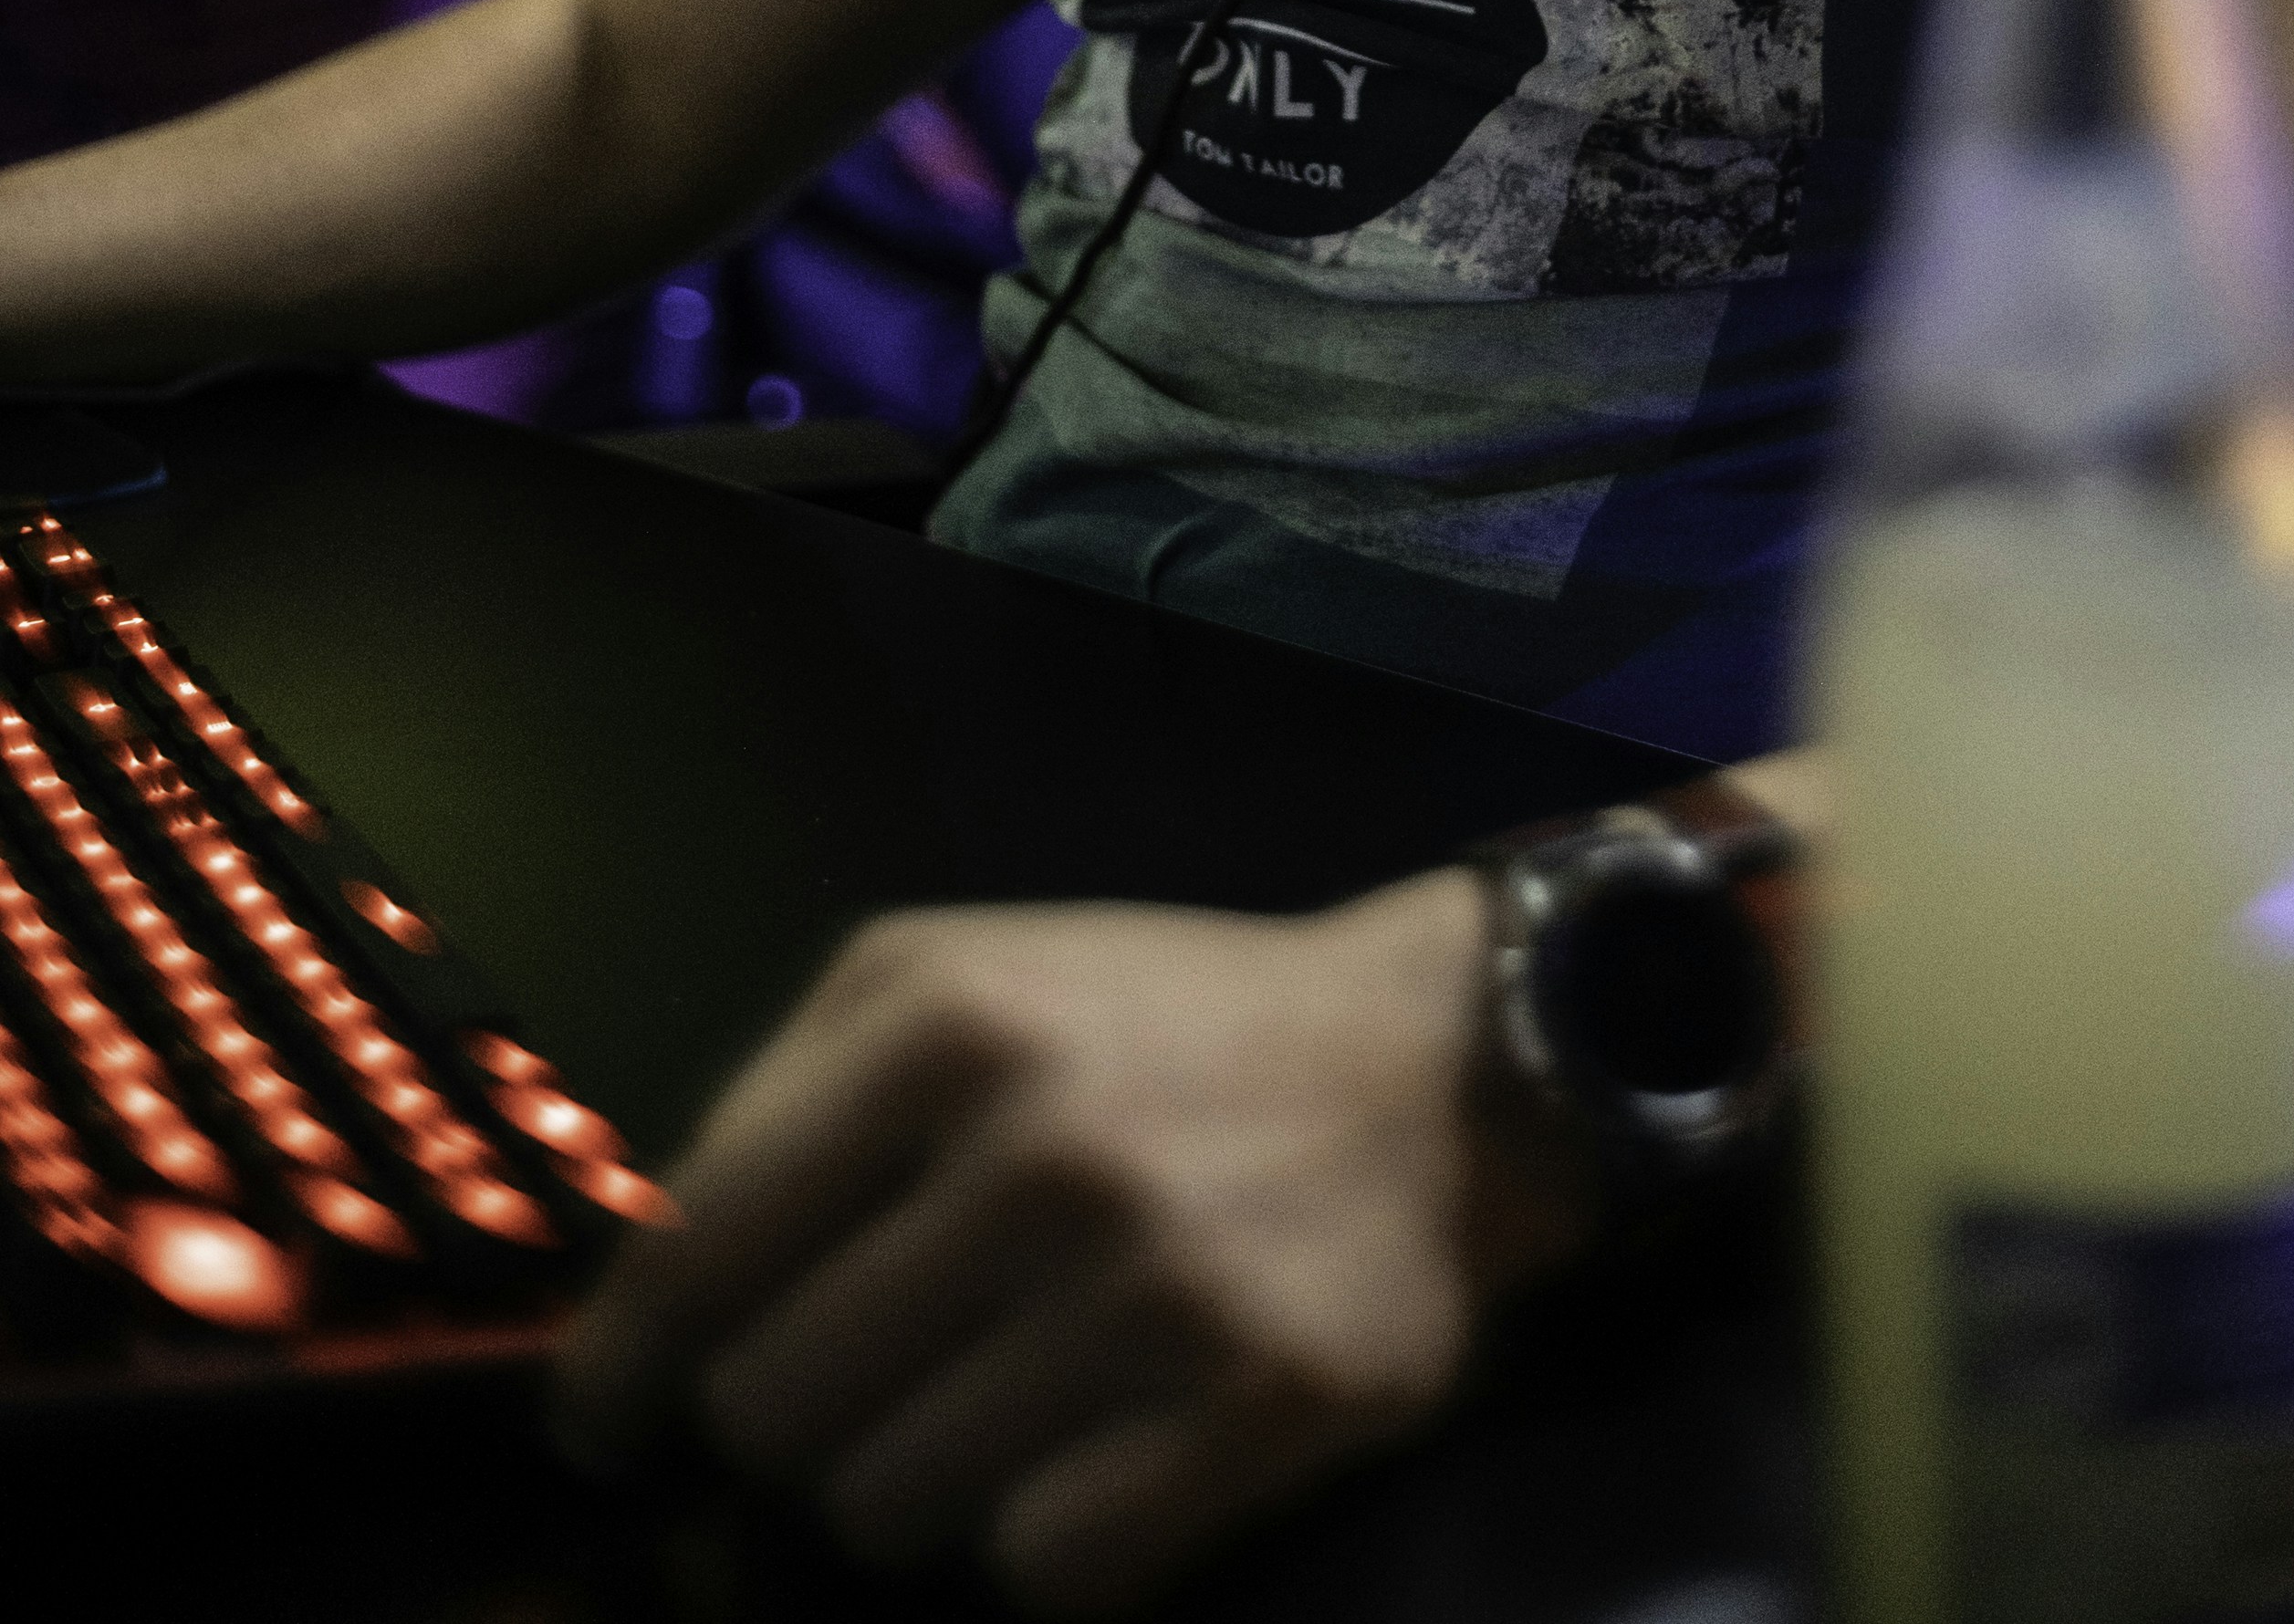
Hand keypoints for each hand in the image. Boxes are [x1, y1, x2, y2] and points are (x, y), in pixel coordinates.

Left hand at [547, 876, 1592, 1607]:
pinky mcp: (1250, 1408)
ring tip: (1001, 1397)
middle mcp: (1031, 1148)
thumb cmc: (1155, 1023)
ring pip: (887, 1511)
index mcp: (936, 1024)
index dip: (618, 1374)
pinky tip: (1097, 1448)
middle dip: (797, 1418)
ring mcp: (1146, 1286)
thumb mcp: (954, 978)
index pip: (688, 1262)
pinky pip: (1040, 1569)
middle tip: (874, 1378)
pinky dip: (1044, 1539)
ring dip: (917, 1482)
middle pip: (772, 1411)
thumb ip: (779, 1105)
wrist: (1437, 1068)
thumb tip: (630, 1300)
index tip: (605, 1428)